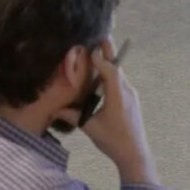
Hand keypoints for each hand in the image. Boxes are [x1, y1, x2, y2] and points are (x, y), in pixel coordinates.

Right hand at [55, 40, 156, 183]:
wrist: (135, 153)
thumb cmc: (113, 140)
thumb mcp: (90, 128)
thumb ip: (73, 116)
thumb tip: (55, 110)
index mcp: (118, 96)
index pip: (111, 72)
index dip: (102, 60)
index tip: (92, 49)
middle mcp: (127, 92)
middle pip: (117, 68)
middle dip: (109, 52)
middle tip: (102, 36)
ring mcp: (131, 95)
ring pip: (120, 74)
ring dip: (110, 63)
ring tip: (100, 50)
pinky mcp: (131, 100)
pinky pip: (121, 82)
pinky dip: (112, 74)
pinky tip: (102, 73)